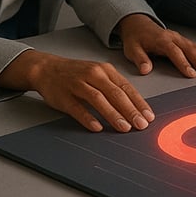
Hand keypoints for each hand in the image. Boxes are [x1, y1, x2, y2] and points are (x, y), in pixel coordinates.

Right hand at [0, 49, 153, 132]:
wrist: (47, 68)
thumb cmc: (77, 73)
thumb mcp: (99, 74)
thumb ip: (114, 87)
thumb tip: (135, 106)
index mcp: (105, 70)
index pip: (126, 87)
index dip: (139, 103)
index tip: (148, 116)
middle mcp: (93, 75)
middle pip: (116, 93)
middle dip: (130, 110)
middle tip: (141, 125)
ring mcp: (78, 84)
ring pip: (99, 100)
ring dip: (113, 115)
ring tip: (124, 128)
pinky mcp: (64, 96)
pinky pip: (77, 108)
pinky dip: (88, 118)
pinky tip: (97, 127)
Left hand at [116, 13, 195, 77]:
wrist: (138, 24)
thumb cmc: (136, 38)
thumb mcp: (131, 49)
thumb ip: (140, 59)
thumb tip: (145, 70)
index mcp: (162, 40)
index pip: (175, 52)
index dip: (183, 63)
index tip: (191, 74)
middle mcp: (174, 38)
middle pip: (190, 50)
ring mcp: (180, 38)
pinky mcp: (184, 41)